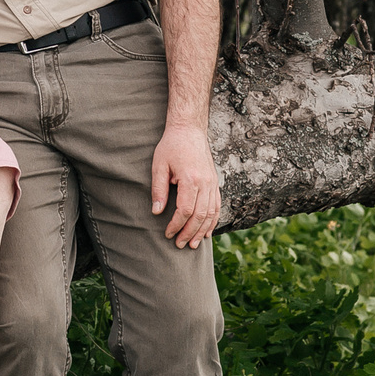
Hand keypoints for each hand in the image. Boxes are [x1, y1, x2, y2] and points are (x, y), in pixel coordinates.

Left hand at [150, 122, 220, 247]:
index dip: (176, 225)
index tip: (167, 233)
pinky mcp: (215, 183)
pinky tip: (206, 232)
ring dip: (202, 231)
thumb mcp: (159, 165)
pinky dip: (213, 221)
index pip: (185, 210)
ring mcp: (213, 183)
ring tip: (193, 244)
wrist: (189, 130)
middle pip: (200, 216)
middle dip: (189, 233)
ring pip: (211, 214)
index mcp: (191, 179)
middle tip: (179, 245)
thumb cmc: (171, 146)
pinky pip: (217, 206)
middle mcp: (205, 183)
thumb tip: (157, 212)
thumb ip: (158, 190)